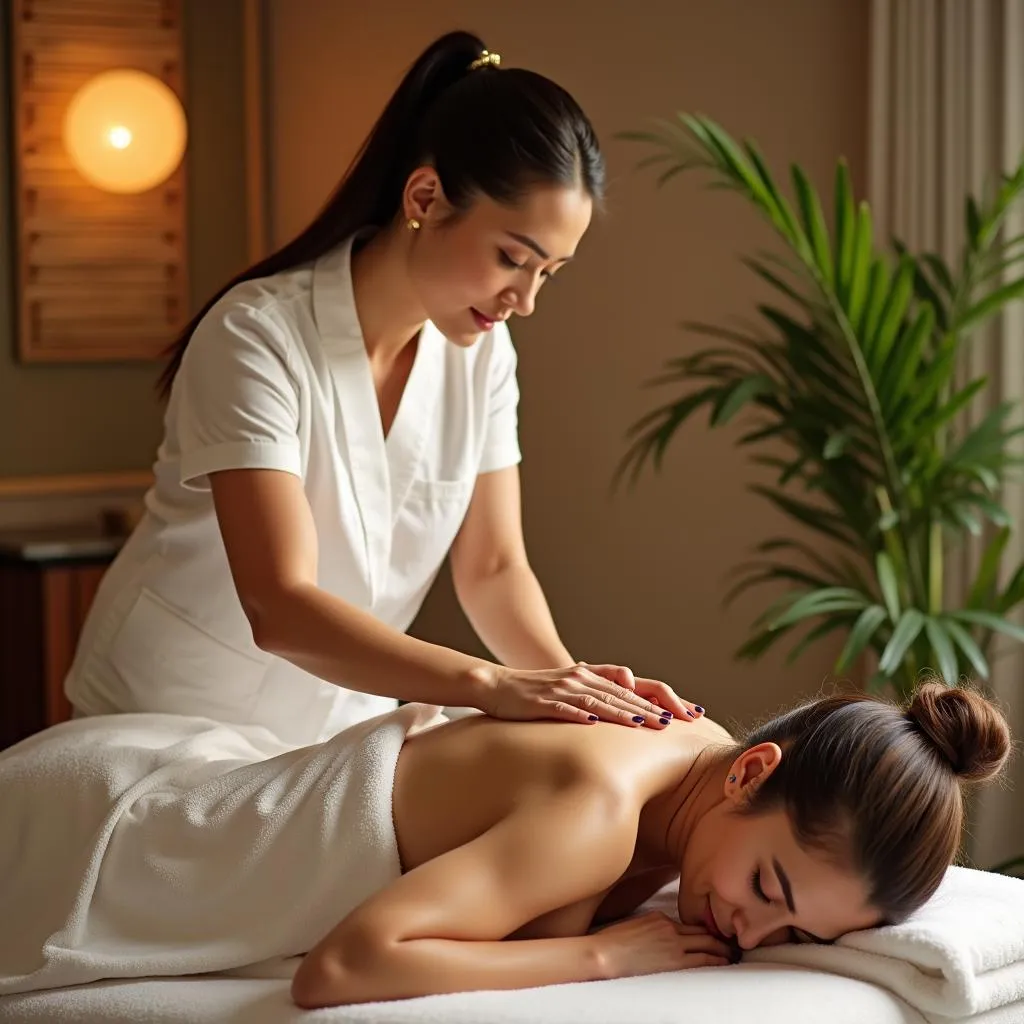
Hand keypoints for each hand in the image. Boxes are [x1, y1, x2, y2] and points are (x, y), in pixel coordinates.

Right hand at [477, 661, 704, 728]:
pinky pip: (563, 708)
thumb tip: (633, 706)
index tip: (690, 712)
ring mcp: (561, 688)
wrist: (497, 685)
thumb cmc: (538, 691)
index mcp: (592, 675)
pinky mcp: (541, 701)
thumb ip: (601, 693)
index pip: (636, 686)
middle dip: (652, 708)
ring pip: (599, 700)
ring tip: (647, 724)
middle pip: (623, 693)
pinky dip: (579, 715)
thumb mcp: (574, 688)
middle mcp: (582, 678)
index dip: (664, 697)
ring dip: (623, 712)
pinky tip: (593, 724)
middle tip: (678, 723)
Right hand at [593, 912, 733, 978]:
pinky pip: (701, 960)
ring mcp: (673, 943)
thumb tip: (662, 937)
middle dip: (719, 938)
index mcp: (659, 917)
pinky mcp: (674, 960)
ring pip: (707, 945)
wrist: (605, 955)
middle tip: (732, 943)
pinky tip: (723, 963)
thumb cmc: (612, 944)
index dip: (704, 929)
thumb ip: (652, 928)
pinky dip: (715, 961)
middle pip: (702, 932)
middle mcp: (670, 928)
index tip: (714, 934)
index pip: (689, 924)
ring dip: (722, 950)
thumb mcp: (635, 926)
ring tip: (733, 954)